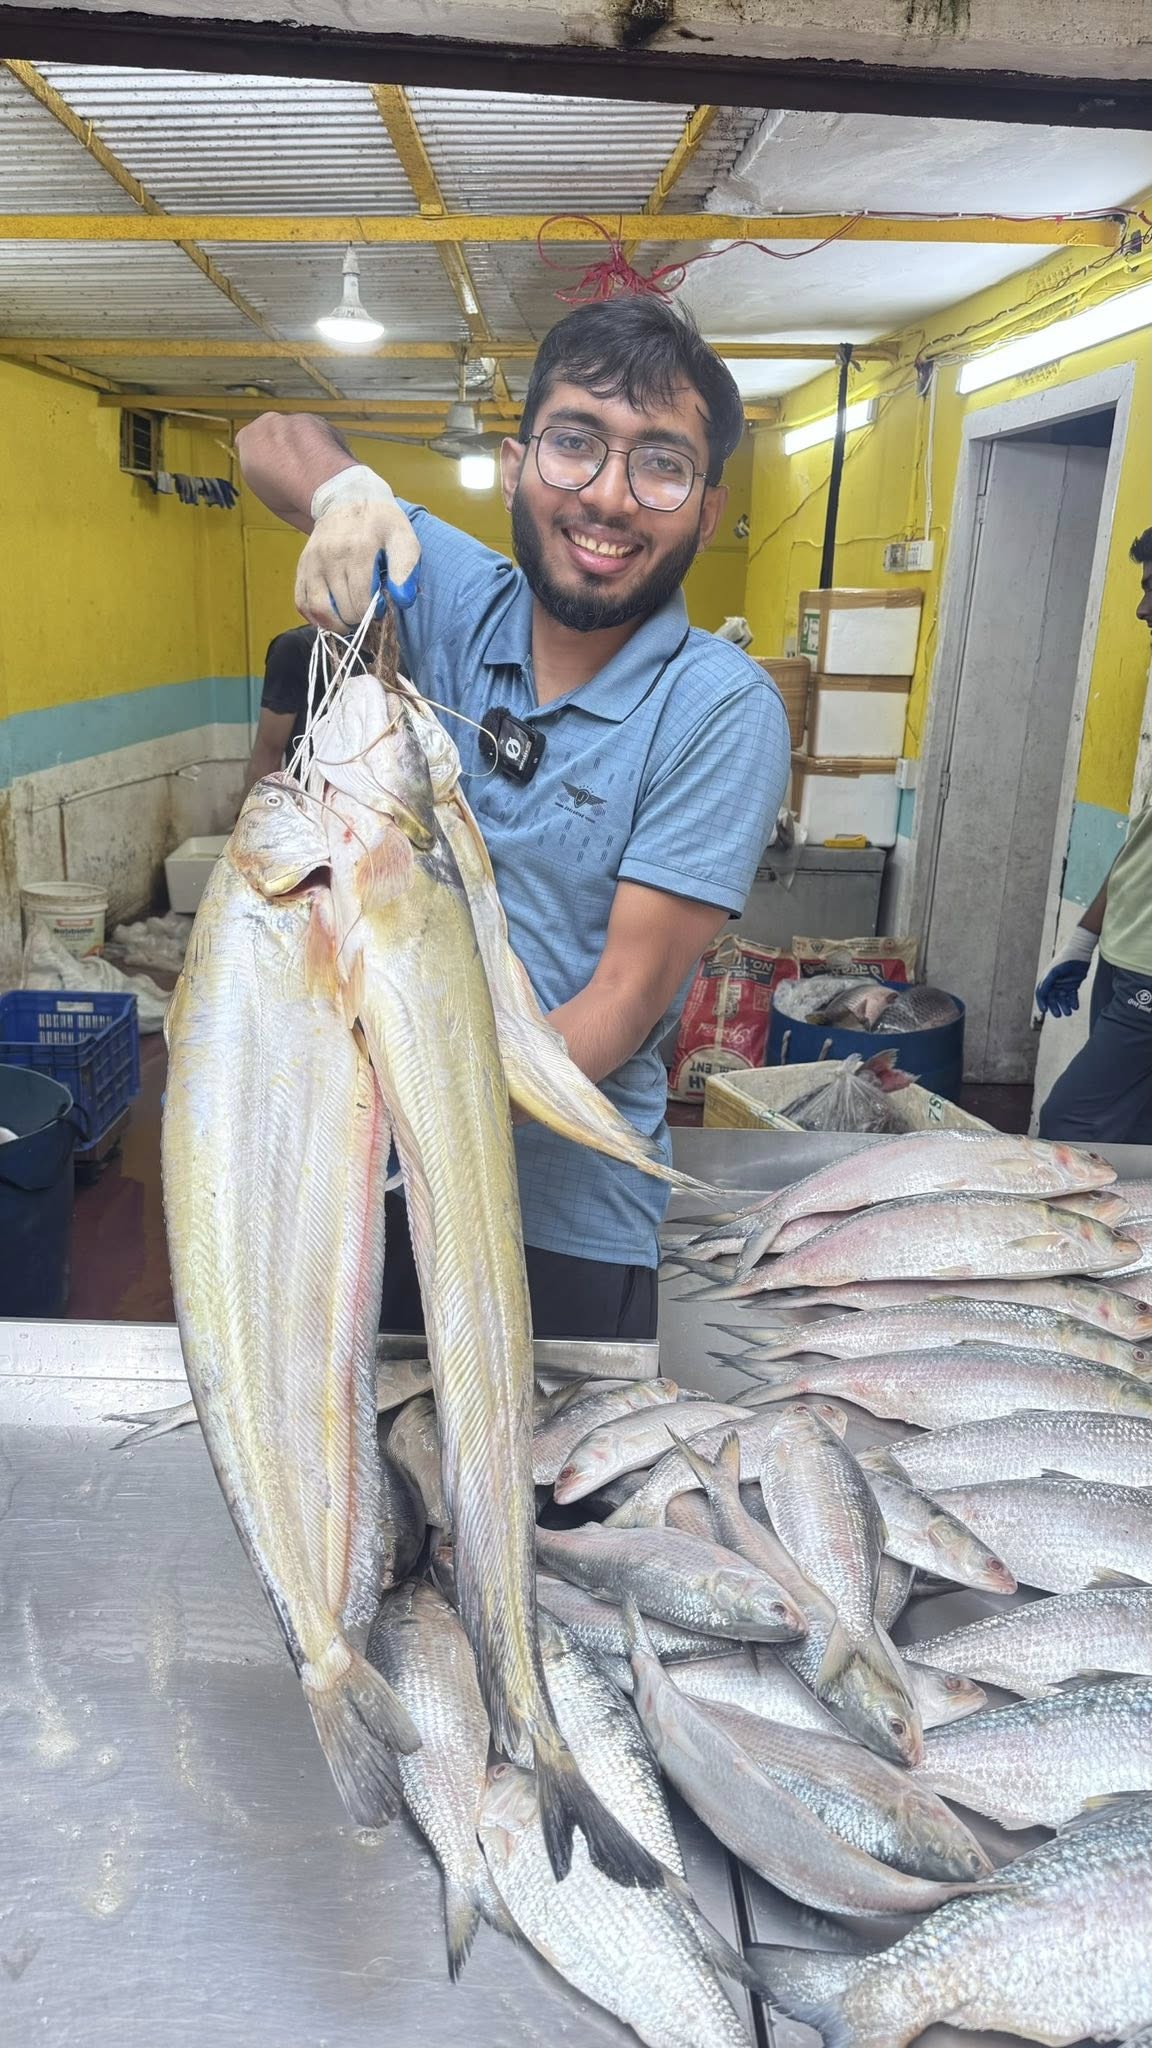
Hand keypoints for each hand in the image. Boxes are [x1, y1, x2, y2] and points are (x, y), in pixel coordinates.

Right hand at [295, 469, 420, 630]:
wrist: (346, 499)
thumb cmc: (380, 522)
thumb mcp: (402, 537)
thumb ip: (406, 568)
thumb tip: (402, 599)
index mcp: (358, 550)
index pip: (362, 600)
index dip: (375, 612)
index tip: (382, 606)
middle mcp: (330, 556)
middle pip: (343, 608)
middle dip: (360, 617)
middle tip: (369, 611)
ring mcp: (312, 562)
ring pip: (320, 610)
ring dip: (338, 624)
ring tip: (351, 618)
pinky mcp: (302, 567)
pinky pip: (302, 603)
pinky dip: (316, 618)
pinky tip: (332, 616)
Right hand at [1035, 957, 1090, 1017]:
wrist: (1080, 952)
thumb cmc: (1065, 960)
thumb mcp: (1054, 971)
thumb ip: (1047, 982)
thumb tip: (1041, 993)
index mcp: (1047, 979)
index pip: (1041, 994)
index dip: (1041, 1002)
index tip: (1044, 1010)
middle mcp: (1054, 983)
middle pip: (1052, 999)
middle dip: (1055, 1007)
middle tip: (1058, 1015)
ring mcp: (1064, 985)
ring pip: (1063, 999)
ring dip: (1065, 1006)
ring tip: (1069, 1012)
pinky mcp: (1073, 985)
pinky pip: (1072, 996)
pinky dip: (1073, 1002)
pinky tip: (1075, 1007)